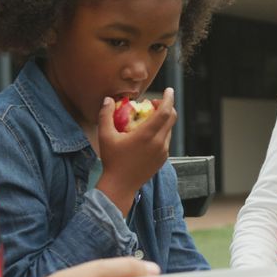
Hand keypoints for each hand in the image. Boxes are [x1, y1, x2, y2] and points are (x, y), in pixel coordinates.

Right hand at [96, 88, 176, 212]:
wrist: (120, 186)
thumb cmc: (112, 160)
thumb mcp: (105, 136)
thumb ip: (106, 115)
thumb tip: (108, 99)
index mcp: (147, 135)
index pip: (165, 112)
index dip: (169, 99)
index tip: (169, 90)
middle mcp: (159, 143)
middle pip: (171, 118)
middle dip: (166, 106)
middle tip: (154, 103)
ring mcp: (163, 152)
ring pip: (169, 129)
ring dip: (163, 120)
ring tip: (148, 118)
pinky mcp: (163, 159)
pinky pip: (166, 140)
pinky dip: (161, 132)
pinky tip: (148, 134)